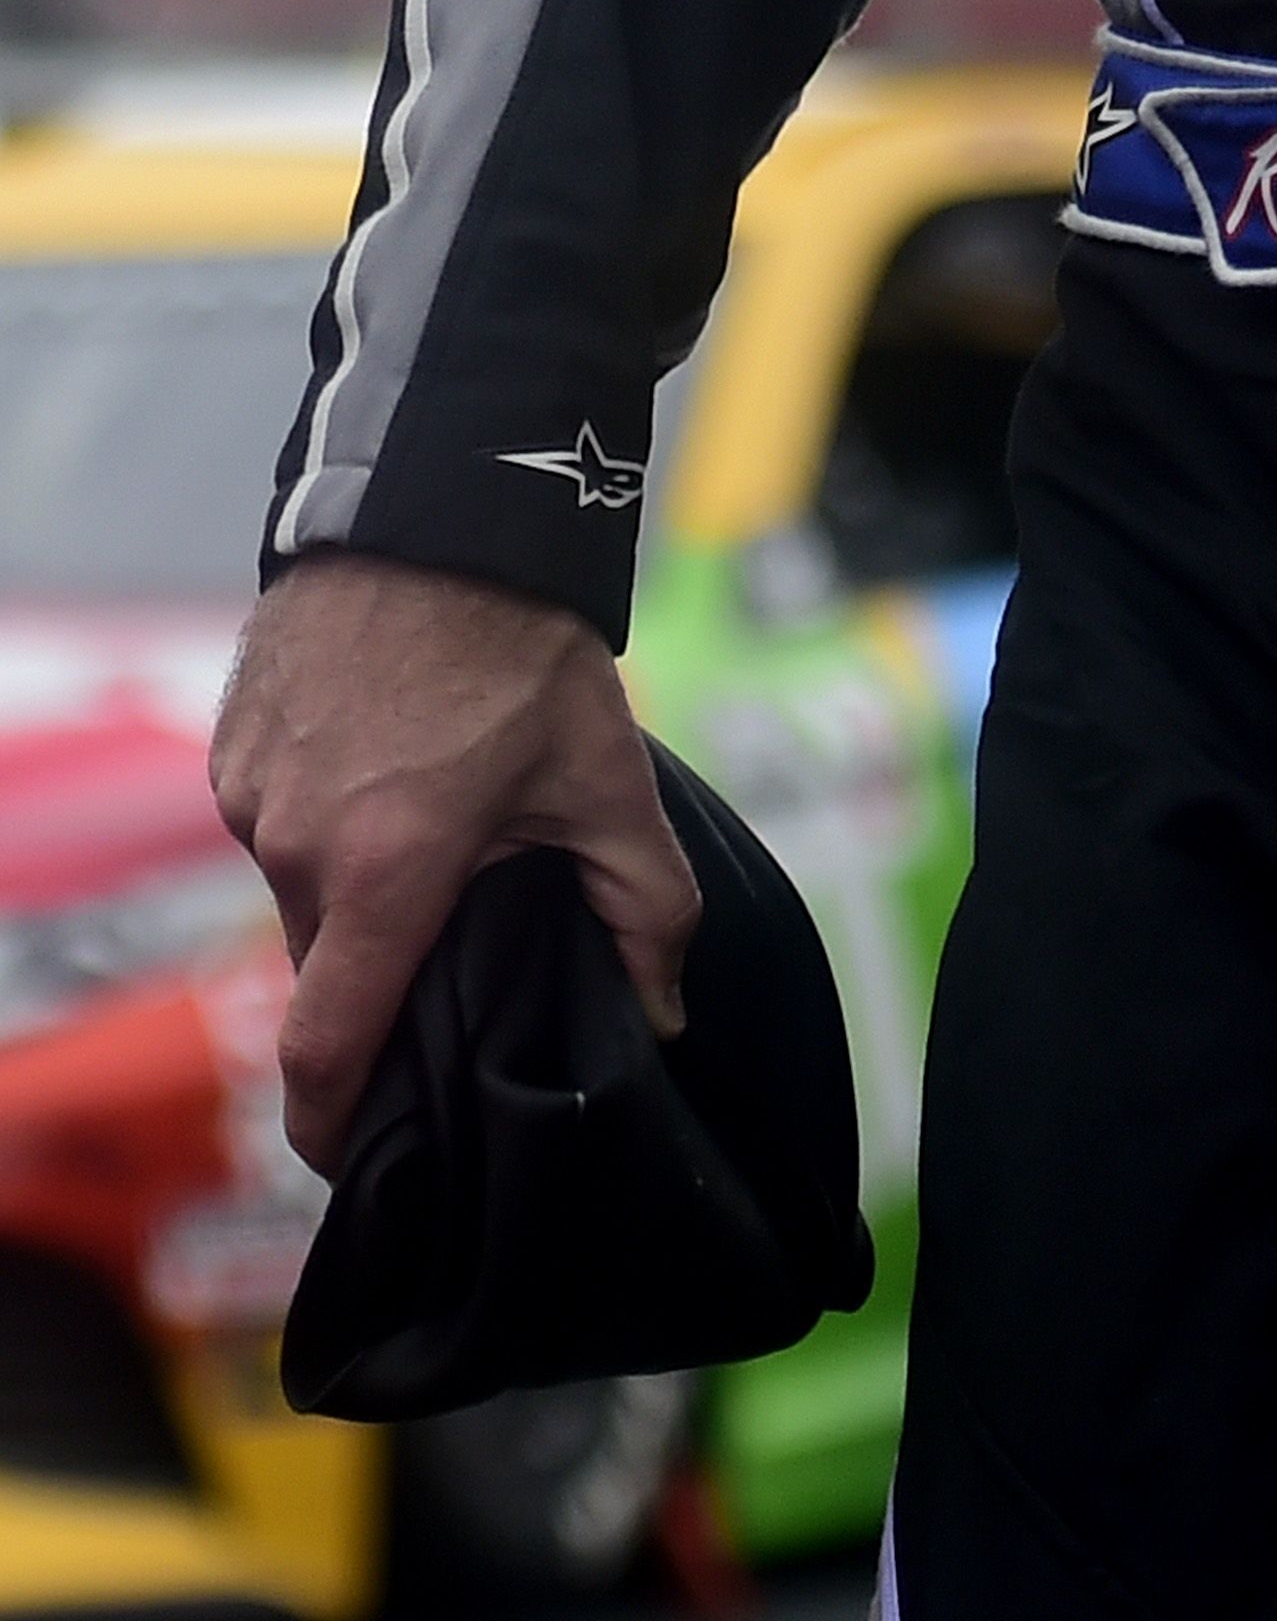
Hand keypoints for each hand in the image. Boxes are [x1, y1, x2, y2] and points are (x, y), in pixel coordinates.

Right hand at [211, 551, 698, 1174]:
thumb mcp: (606, 778)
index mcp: (384, 872)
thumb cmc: (524, 648)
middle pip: (327, 967)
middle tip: (449, 940)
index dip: (334, 1123)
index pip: (326, 1050)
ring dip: (355, 883)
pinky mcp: (231, 749)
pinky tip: (385, 767)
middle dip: (380, 973)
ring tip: (429, 823)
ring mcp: (252, 794)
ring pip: (300, 892)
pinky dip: (324, 821)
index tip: (359, 1153)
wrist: (439, 506)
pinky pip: (275, 823)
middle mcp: (297, 845)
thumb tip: (662, 1014)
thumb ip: (644, 909)